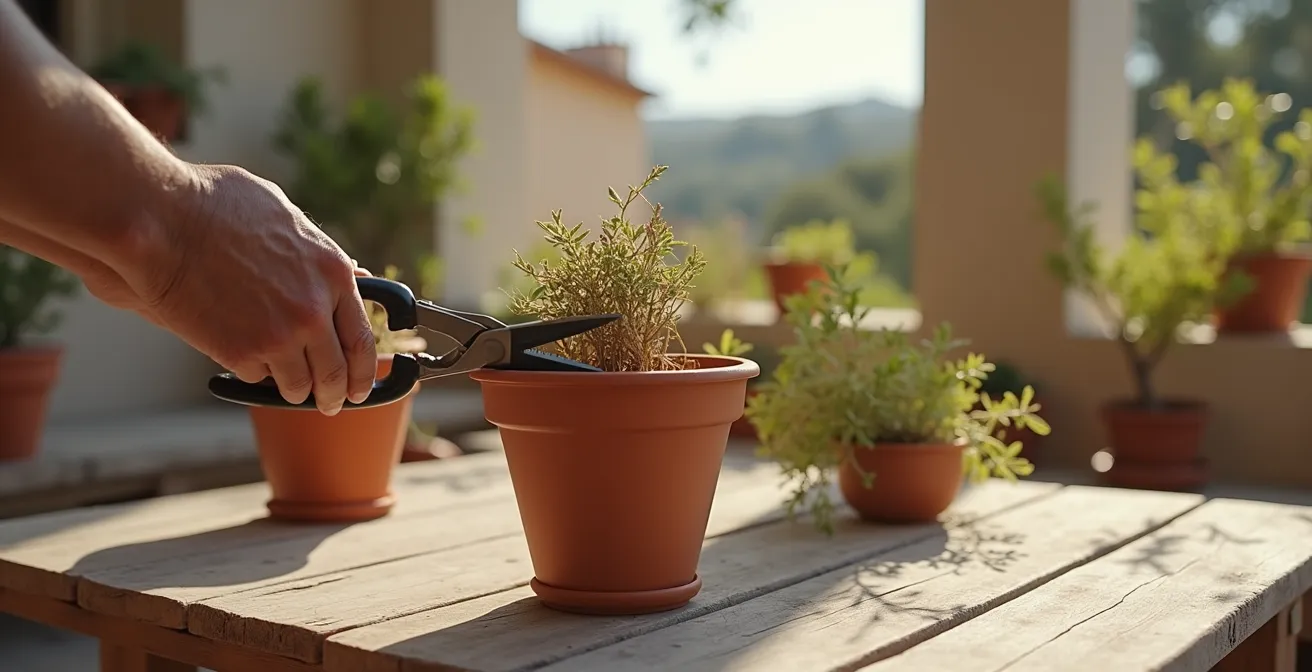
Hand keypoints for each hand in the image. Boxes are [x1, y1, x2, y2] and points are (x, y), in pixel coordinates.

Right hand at [121, 164, 375, 414]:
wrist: (161, 220)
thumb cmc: (216, 205)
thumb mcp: (286, 217)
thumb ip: (319, 253)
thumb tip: (352, 272)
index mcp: (333, 274)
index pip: (362, 337)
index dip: (364, 369)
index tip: (359, 385)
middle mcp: (314, 310)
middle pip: (336, 372)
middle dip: (334, 394)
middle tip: (329, 403)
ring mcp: (280, 336)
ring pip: (298, 384)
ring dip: (293, 389)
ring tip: (286, 386)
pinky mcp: (242, 354)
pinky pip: (257, 378)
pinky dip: (250, 372)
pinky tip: (239, 355)